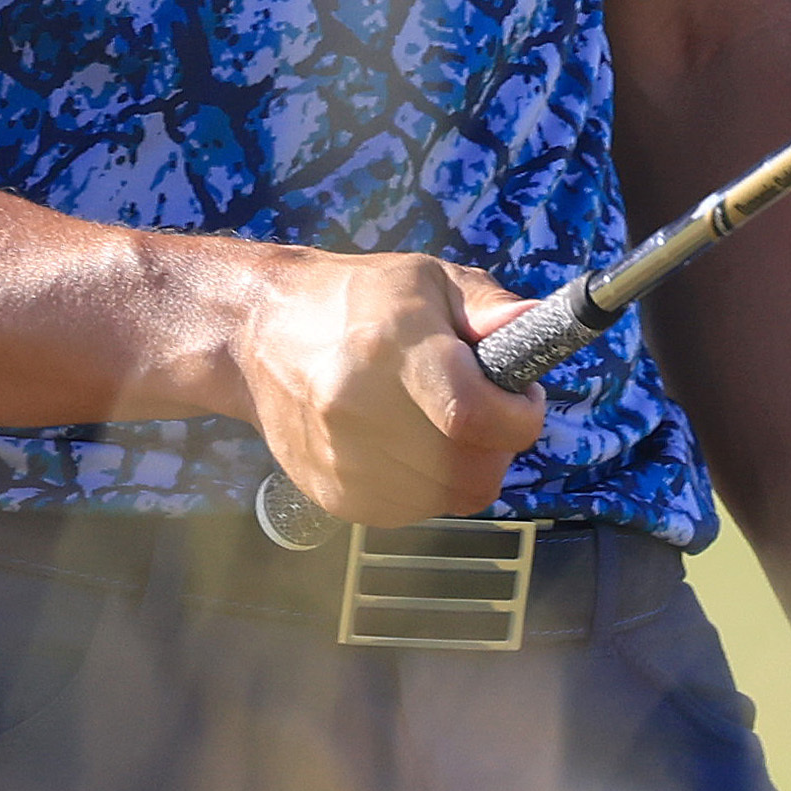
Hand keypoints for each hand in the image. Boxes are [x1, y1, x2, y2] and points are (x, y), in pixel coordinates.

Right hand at [233, 248, 544, 525]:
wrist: (257, 335)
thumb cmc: (354, 300)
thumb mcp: (427, 280)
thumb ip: (488, 307)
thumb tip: (534, 327)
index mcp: (388, 347)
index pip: (473, 414)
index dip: (517, 416)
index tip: (521, 399)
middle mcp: (357, 407)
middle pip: (468, 470)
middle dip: (496, 447)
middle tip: (485, 414)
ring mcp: (340, 458)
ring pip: (445, 498)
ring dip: (461, 468)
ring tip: (439, 426)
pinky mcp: (331, 493)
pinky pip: (412, 510)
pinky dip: (425, 486)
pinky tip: (407, 447)